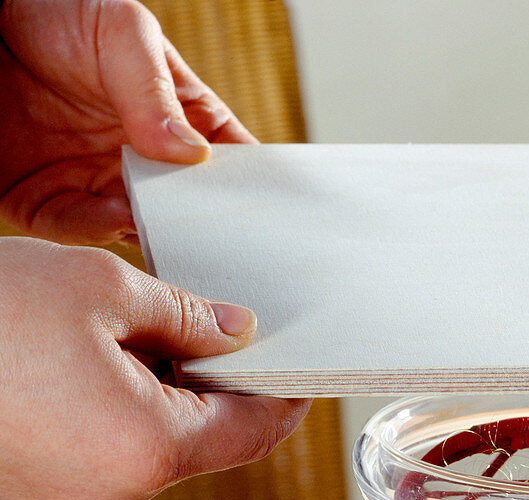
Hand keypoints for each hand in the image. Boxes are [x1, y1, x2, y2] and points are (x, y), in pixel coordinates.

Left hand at [0, 0, 254, 245]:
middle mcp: (140, 162)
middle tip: (215, 234)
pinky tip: (118, 218)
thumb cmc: (53, 11)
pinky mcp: (49, 203)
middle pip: (185, 210)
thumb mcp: (120, 32)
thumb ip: (155, 91)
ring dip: (153, 233)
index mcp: (174, 119)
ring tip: (164, 224)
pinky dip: (100, 230)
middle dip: (201, 226)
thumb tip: (194, 153)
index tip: (265, 211)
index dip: (247, 188)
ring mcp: (96, 186)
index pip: (225, 163)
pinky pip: (80, 229)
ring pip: (138, 230)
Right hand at [0, 237, 308, 499]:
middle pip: (206, 442)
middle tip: (213, 329)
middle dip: (218, 388)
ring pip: (157, 448)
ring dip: (167, 398)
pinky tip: (98, 366)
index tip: (300, 370)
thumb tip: (238, 332)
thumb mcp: (102, 290)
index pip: (253, 433)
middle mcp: (119, 493)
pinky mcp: (46, 495)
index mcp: (148, 449)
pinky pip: (112, 456)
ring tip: (137, 337)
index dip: (285, 397)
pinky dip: (124, 415)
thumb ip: (188, 318)